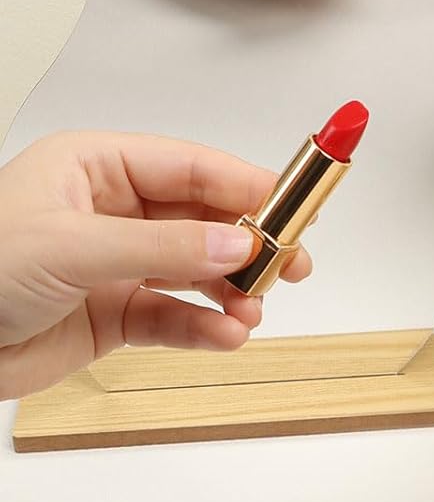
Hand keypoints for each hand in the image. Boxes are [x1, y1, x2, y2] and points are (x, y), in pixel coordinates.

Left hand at [0, 130, 311, 398]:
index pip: (190, 166)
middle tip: (291, 264)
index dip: (247, 185)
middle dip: (250, 243)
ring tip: (251, 310)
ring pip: (199, 270)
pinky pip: (177, 316)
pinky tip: (224, 335)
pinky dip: (207, 327)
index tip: (295, 209)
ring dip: (233, 292)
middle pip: (205, 217)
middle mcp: (111, 211)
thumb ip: (162, 247)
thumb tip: (237, 243)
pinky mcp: (115, 314)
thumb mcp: (71, 248)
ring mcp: (117, 264)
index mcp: (93, 167)